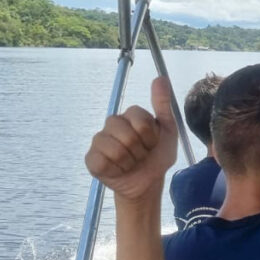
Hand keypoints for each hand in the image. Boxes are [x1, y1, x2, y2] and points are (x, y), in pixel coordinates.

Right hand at [85, 77, 177, 200]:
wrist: (148, 181)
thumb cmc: (157, 155)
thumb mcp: (168, 130)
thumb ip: (162, 104)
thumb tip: (160, 77)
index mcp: (130, 116)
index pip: (141, 121)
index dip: (151, 137)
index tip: (152, 143)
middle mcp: (112, 124)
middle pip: (128, 136)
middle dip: (140, 151)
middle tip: (141, 155)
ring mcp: (99, 140)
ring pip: (115, 150)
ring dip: (129, 162)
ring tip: (131, 163)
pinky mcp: (91, 158)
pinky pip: (102, 161)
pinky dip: (115, 169)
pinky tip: (118, 169)